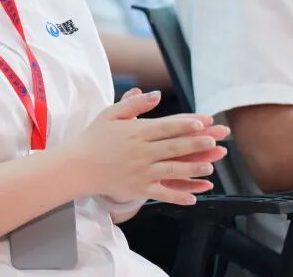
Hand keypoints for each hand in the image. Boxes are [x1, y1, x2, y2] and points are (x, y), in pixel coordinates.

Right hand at [67, 89, 228, 205]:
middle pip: (173, 147)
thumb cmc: (95, 137)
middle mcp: (141, 152)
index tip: (203, 122)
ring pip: (172, 170)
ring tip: (210, 166)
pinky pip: (162, 194)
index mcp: (136, 132)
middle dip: (196, 145)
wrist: (78, 165)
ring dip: (192, 168)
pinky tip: (193, 197)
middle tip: (214, 142)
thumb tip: (157, 94)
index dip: (185, 124)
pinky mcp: (138, 188)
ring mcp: (141, 172)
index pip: (166, 127)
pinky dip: (178, 196)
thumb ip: (135, 103)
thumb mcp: (111, 113)